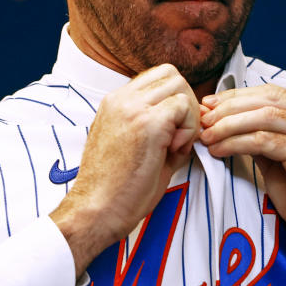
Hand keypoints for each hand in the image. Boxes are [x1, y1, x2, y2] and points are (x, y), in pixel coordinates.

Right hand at [51, 64, 200, 273]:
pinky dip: (188, 128)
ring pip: (180, 87)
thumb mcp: (132, 144)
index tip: (172, 130)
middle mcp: (121, 99)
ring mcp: (133, 109)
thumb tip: (187, 124)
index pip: (156, 77)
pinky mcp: (148, 124)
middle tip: (179, 136)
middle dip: (185, 103)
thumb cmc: (114, 187)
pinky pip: (184, 107)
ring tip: (174, 145)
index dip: (173, 100)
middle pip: (172, 75)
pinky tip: (174, 150)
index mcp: (114, 102)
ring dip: (188, 116)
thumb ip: (156, 127)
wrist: (97, 209)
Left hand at [199, 85, 285, 259]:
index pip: (276, 94)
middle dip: (230, 107)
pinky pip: (266, 141)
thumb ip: (265, 136)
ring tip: (207, 135)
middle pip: (270, 101)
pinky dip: (237, 142)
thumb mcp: (284, 160)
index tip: (211, 104)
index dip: (239, 96)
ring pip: (265, 118)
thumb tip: (227, 119)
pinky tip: (220, 149)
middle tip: (203, 118)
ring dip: (229, 124)